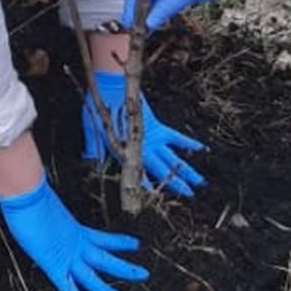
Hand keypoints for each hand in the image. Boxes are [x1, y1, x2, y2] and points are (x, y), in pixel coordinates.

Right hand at [0, 176, 146, 290]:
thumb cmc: (31, 198)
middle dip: (125, 267)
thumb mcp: (46, 204)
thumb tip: (49, 198)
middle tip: (143, 274)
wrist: (26, 196)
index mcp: (76, 230)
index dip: (120, 242)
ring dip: (107, 289)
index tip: (135, 244)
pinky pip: (69, 288)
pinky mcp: (55, 265)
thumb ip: (53, 208)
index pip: (104, 239)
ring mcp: (67, 256)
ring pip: (92, 277)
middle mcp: (76, 245)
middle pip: (106, 260)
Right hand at [80, 75, 205, 195]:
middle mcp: (142, 150)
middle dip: (177, 184)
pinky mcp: (158, 128)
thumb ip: (91, 147)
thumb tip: (89, 162)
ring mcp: (152, 140)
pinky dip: (188, 143)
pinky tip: (202, 148)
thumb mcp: (92, 131)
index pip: (139, 177)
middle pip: (163, 172)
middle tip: (191, 196)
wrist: (110, 88)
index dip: (147, 190)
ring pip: (173, 159)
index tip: (155, 203)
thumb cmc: (100, 109)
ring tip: (200, 182)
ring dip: (186, 170)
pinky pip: (177, 138)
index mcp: (126, 154)